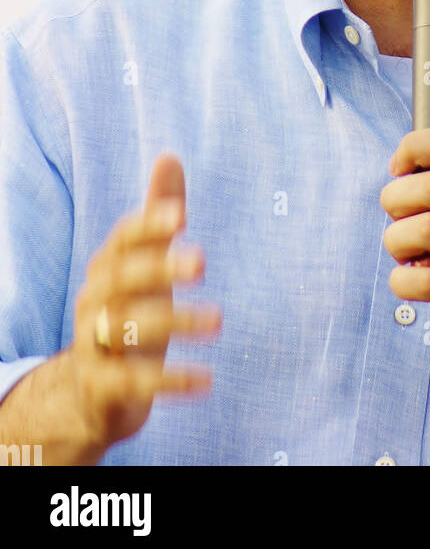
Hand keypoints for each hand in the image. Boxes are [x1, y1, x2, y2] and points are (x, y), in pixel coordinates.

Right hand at [69, 153, 221, 450]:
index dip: (148, 225)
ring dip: (174, 322)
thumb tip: (169, 156)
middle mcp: (93, 301)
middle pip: (122, 279)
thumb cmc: (128, 312)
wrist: (92, 393)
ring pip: (126, 328)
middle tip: (204, 261)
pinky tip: (207, 379)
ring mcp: (91, 345)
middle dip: (160, 268)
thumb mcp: (145, 265)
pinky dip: (170, 380)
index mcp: (107, 267)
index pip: (123, 238)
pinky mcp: (100, 387)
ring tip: (219, 320)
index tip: (182, 215)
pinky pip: (131, 382)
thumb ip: (158, 215)